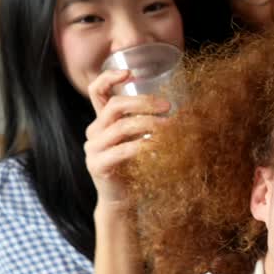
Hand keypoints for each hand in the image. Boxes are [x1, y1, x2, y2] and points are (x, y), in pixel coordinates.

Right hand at [84, 69, 171, 209]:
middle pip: (115, 106)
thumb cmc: (135, 167)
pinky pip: (122, 150)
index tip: (130, 72)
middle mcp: (94, 132)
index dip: (110, 78)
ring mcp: (93, 149)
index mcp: (102, 121)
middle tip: (167, 106)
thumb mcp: (140, 140)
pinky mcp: (98, 165)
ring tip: (170, 128)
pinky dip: (143, 146)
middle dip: (143, 102)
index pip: (97, 92)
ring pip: (121, 127)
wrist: (122, 200)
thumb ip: (148, 125)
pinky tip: (159, 147)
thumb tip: (180, 110)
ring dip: (148, 124)